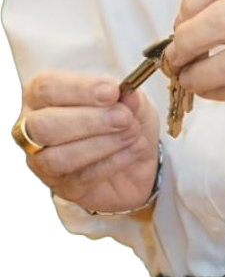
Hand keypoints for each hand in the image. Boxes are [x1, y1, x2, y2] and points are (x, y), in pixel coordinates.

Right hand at [13, 71, 160, 213]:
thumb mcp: (131, 102)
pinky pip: (82, 178)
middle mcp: (33, 129)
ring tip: (132, 132)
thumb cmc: (123, 121)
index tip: (112, 91)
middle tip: (123, 117)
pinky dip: (113, 161)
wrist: (138, 162)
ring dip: (101, 143)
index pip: (47, 88)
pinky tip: (135, 148)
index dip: (79, 89)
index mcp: (41, 95)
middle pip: (43, 125)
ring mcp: (44, 163)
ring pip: (58, 157)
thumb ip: (128, 97)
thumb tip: (128, 95)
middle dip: (87, 120)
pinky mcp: (64, 188)